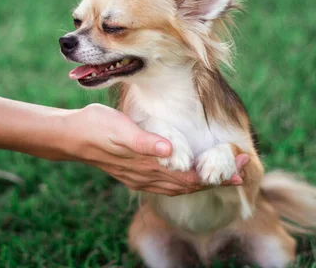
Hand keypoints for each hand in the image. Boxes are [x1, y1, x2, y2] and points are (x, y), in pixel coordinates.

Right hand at [57, 103, 248, 195]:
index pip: (191, 178)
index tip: (240, 165)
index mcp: (147, 167)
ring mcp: (141, 178)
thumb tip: (169, 150)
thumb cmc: (97, 127)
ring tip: (224, 173)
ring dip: (203, 180)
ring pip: (179, 187)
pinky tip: (188, 175)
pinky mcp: (135, 174)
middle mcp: (147, 178)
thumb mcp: (120, 130)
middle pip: (190, 185)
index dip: (217, 174)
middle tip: (243, 167)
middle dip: (218, 177)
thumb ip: (145, 142)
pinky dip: (184, 182)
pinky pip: (167, 184)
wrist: (71, 136)